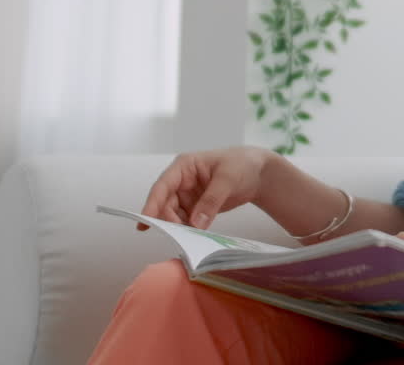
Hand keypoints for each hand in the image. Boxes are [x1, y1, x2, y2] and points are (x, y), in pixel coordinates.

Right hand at [139, 146, 273, 229]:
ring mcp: (187, 195)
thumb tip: (196, 224)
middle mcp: (181, 181)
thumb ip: (211, 200)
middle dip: (168, 220)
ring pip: (173, 215)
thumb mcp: (228, 179)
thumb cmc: (243, 164)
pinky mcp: (195, 207)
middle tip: (178, 236)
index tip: (145, 222)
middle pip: (165, 204)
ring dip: (178, 227)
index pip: (162, 186)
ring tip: (187, 239)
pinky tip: (194, 238)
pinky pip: (185, 221)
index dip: (151, 204)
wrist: (259, 172)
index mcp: (184, 166)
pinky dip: (188, 230)